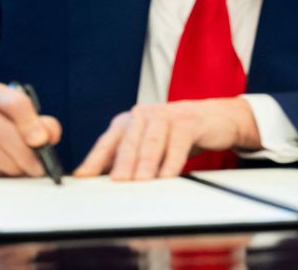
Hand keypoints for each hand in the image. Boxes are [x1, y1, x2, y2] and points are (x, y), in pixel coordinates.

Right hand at [0, 82, 61, 176]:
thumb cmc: (0, 122)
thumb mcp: (21, 114)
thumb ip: (42, 123)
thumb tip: (49, 137)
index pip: (15, 104)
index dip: (31, 124)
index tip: (42, 141)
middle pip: (4, 133)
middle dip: (27, 155)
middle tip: (39, 167)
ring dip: (14, 167)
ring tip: (24, 170)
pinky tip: (4, 170)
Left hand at [73, 98, 259, 180]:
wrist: (214, 118)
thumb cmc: (175, 135)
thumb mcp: (148, 146)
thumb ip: (124, 160)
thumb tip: (96, 182)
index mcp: (128, 122)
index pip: (107, 143)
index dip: (95, 160)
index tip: (83, 178)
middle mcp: (143, 115)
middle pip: (129, 142)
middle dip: (123, 163)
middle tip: (117, 182)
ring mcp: (166, 115)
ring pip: (152, 141)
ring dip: (147, 162)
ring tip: (141, 181)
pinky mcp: (188, 121)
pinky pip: (178, 143)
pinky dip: (172, 160)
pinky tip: (168, 175)